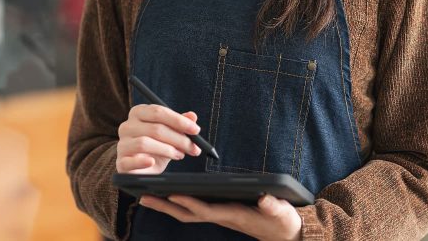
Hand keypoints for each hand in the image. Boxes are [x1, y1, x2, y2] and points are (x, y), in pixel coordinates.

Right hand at [116, 104, 202, 173]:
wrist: (142, 169)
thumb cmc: (156, 148)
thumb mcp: (170, 135)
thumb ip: (179, 124)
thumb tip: (192, 116)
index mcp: (138, 113)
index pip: (157, 111)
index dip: (178, 120)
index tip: (195, 130)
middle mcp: (127, 126)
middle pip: (155, 128)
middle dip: (179, 139)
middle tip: (194, 148)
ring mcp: (122, 144)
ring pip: (145, 143)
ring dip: (167, 150)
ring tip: (179, 155)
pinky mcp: (121, 162)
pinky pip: (130, 160)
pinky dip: (143, 161)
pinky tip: (153, 162)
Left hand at [138, 193, 300, 240]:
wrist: (284, 233)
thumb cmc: (282, 221)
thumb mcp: (282, 213)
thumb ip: (274, 207)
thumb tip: (265, 200)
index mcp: (233, 215)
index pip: (206, 210)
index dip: (189, 203)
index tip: (172, 195)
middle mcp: (220, 216)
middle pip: (187, 213)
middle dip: (165, 206)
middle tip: (142, 197)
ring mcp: (217, 215)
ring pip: (187, 212)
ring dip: (166, 205)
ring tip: (144, 194)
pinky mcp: (218, 211)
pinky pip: (193, 207)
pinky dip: (177, 201)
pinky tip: (165, 194)